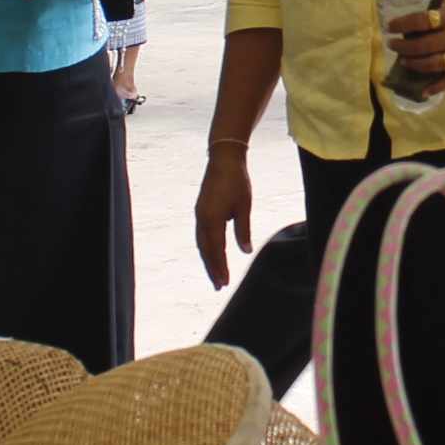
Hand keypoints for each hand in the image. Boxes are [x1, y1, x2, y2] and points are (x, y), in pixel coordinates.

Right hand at [195, 144, 251, 288]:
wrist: (224, 159)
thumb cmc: (237, 182)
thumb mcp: (244, 207)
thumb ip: (243, 230)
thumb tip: (245, 251)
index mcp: (212, 219)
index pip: (216, 250)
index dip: (220, 267)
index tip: (224, 283)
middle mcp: (202, 219)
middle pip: (205, 250)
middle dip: (212, 268)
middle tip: (219, 286)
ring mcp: (199, 214)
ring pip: (201, 242)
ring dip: (208, 259)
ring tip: (215, 273)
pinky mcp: (201, 209)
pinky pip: (201, 233)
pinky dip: (206, 246)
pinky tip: (213, 251)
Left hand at [384, 0, 444, 97]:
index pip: (421, 21)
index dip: (402, 24)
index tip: (389, 27)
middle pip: (424, 45)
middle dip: (403, 47)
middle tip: (392, 45)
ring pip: (434, 64)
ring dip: (415, 64)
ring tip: (403, 61)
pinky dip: (437, 87)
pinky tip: (423, 91)